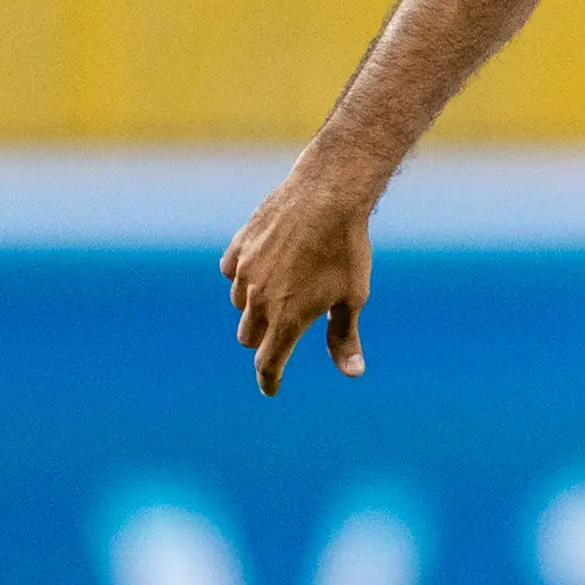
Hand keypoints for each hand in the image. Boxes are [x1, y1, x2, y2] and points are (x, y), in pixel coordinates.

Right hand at [220, 160, 376, 395]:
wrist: (328, 195)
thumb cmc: (346, 250)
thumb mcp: (352, 298)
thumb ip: (344, 338)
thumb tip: (353, 373)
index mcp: (287, 319)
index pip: (268, 363)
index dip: (269, 380)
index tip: (271, 388)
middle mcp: (259, 300)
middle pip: (249, 336)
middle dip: (263, 340)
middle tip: (281, 330)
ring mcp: (245, 272)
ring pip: (239, 304)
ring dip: (253, 307)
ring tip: (280, 289)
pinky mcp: (239, 246)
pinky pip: (231, 272)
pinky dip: (243, 276)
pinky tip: (261, 267)